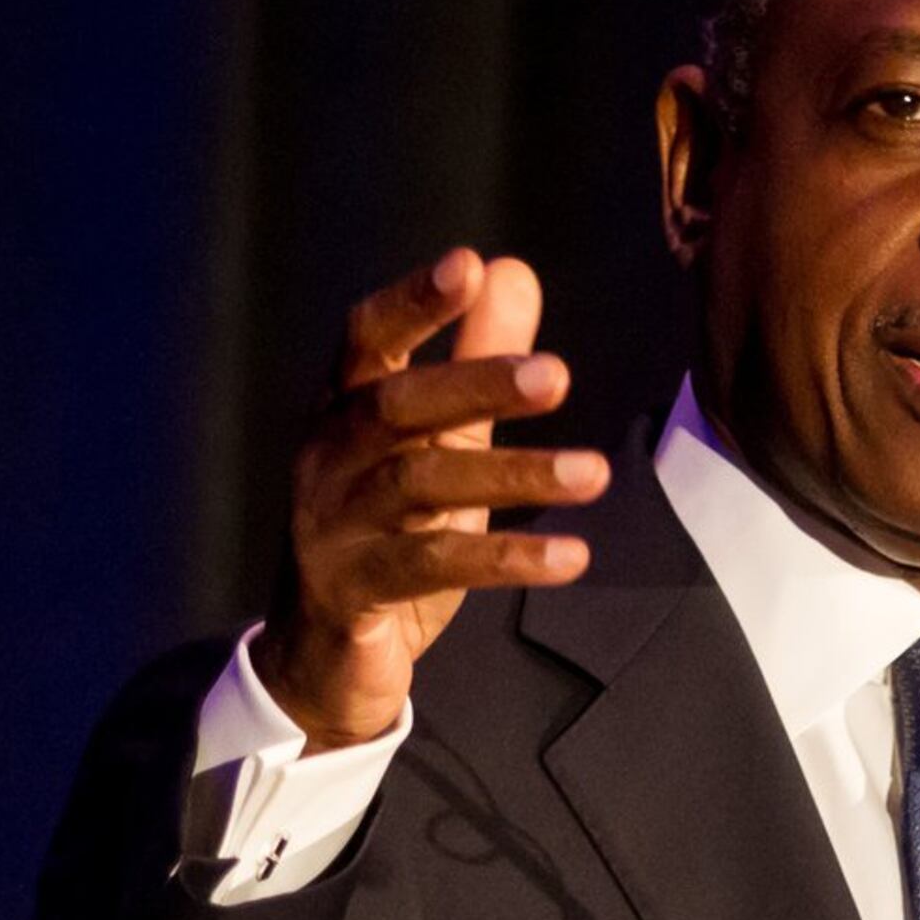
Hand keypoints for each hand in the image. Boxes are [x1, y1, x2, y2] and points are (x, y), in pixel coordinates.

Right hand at [255, 248, 610, 748]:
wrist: (322, 655)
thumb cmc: (389, 528)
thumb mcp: (439, 441)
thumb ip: (475, 358)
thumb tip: (512, 269)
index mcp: (344, 408)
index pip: (369, 338)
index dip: (414, 301)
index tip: (468, 264)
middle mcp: (327, 457)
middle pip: (398, 406)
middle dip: (475, 384)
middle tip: (558, 375)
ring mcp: (331, 526)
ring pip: (420, 486)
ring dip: (514, 475)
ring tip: (597, 473)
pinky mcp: (351, 592)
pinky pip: (432, 567)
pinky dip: (505, 558)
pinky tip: (571, 556)